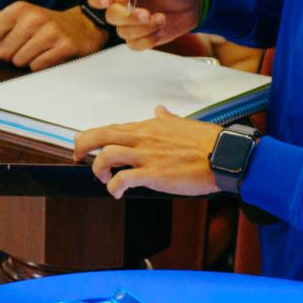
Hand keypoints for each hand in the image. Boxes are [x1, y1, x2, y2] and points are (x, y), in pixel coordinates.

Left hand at [0, 1, 107, 69]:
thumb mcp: (21, 15)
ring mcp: (50, 32)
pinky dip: (40, 65)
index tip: (4, 41)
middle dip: (11, 54)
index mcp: (19, 9)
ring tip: (39, 49)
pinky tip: (49, 54)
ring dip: (27, 60)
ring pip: (20, 62)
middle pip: (3, 52)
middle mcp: (34, 18)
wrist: (82, 26)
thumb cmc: (44, 25)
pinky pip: (37, 67)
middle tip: (26, 46)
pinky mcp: (64, 47)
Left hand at [73, 106, 222, 197]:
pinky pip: (123, 180)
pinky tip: (116, 193)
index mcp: (149, 127)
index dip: (95, 136)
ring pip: (106, 155)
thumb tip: (160, 110)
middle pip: (100, 135)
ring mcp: (147, 156)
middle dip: (82, 145)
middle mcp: (143, 138)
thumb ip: (167, 118)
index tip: (89, 144)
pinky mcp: (153, 174)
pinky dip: (113, 187)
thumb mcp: (183, 123)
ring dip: (97, 168)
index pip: (113, 127)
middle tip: (77, 156)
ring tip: (102, 178)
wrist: (225, 156)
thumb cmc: (208, 142)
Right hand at [88, 0, 205, 49]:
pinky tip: (160, 29)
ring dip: (144, 28)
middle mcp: (121, 6)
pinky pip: (134, 45)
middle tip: (147, 14)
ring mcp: (130, 24)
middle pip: (110, 17)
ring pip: (124, 33)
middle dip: (129, 17)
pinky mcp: (141, 37)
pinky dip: (149, 40)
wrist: (193, 3)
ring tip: (162, 18)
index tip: (107, 1)